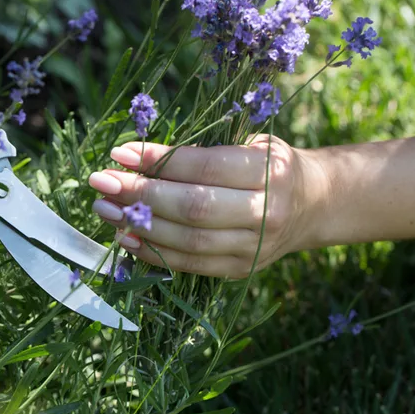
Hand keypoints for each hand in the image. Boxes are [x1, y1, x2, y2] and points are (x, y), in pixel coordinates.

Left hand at [88, 135, 326, 278]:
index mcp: (269, 170)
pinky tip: (124, 235)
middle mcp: (266, 211)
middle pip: (193, 207)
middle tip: (101, 182)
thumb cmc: (267, 165)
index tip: (120, 153)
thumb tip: (133, 158)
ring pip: (188, 241)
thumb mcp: (247, 143)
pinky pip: (189, 264)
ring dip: (139, 225)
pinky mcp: (240, 270)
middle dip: (140, 194)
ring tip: (104, 209)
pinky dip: (152, 252)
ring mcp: (254, 246)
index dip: (159, 161)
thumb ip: (200, 151)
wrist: (313, 205)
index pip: (205, 166)